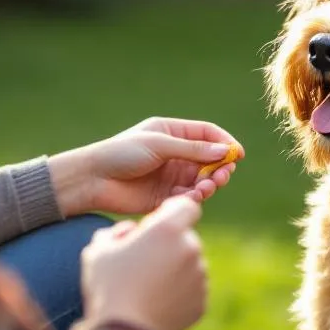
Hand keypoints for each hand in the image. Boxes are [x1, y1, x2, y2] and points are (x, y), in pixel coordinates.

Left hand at [47, 117, 244, 216]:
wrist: (92, 180)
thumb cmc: (121, 154)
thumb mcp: (159, 145)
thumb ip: (193, 149)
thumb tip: (225, 151)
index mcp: (171, 133)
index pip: (207, 134)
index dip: (224, 143)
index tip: (237, 154)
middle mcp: (174, 153)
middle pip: (209, 159)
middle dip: (220, 167)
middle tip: (224, 175)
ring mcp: (170, 175)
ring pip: (201, 179)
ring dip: (209, 184)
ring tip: (206, 188)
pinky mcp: (165, 196)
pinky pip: (188, 196)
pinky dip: (195, 197)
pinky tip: (194, 197)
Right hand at [80, 195, 206, 329]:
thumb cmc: (108, 286)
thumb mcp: (99, 249)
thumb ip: (117, 231)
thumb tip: (132, 231)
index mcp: (168, 230)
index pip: (187, 207)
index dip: (173, 213)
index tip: (157, 225)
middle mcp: (191, 249)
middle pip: (186, 238)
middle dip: (169, 245)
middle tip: (143, 263)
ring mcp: (199, 277)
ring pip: (190, 264)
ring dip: (174, 269)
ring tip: (147, 287)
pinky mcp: (201, 301)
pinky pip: (191, 289)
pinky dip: (178, 292)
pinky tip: (155, 302)